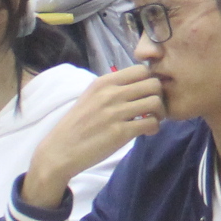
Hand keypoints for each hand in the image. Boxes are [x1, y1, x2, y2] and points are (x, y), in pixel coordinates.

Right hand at [21, 61, 167, 209]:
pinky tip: (147, 132)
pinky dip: (154, 128)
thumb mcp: (91, 97)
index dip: (150, 80)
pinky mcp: (120, 132)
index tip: (147, 93)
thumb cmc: (77, 124)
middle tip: (154, 108)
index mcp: (104, 82)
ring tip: (152, 120)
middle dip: (159, 96)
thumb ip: (112, 88)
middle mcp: (110, 94)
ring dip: (160, 113)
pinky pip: (151, 123)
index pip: (141, 70)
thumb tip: (138, 84)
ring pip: (156, 102)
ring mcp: (116, 113)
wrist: (60, 151)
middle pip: (153, 84)